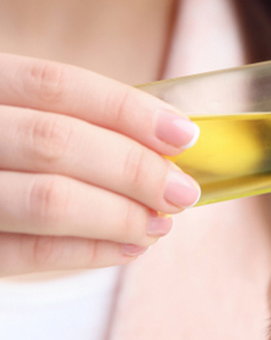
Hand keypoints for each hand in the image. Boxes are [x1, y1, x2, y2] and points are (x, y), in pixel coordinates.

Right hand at [0, 54, 200, 275]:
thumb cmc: (5, 143)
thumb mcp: (19, 112)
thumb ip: (72, 118)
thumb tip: (167, 141)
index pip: (59, 85)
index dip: (128, 109)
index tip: (184, 134)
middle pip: (56, 142)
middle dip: (133, 168)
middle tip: (182, 191)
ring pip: (46, 200)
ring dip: (118, 214)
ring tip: (161, 223)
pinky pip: (26, 254)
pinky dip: (87, 253)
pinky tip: (128, 248)